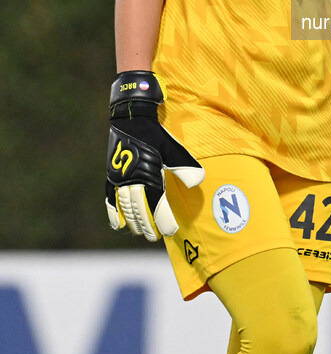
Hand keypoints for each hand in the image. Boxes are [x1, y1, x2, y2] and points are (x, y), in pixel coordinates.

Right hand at [106, 71, 203, 241]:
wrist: (132, 117)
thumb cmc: (156, 133)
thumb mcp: (173, 147)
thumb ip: (184, 166)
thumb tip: (198, 184)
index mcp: (148, 173)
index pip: (156, 204)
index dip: (163, 219)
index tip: (171, 231)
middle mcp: (131, 179)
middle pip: (140, 209)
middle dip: (148, 225)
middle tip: (155, 237)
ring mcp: (119, 178)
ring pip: (125, 207)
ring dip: (133, 221)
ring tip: (141, 232)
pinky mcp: (111, 175)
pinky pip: (110, 198)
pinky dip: (114, 212)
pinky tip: (119, 225)